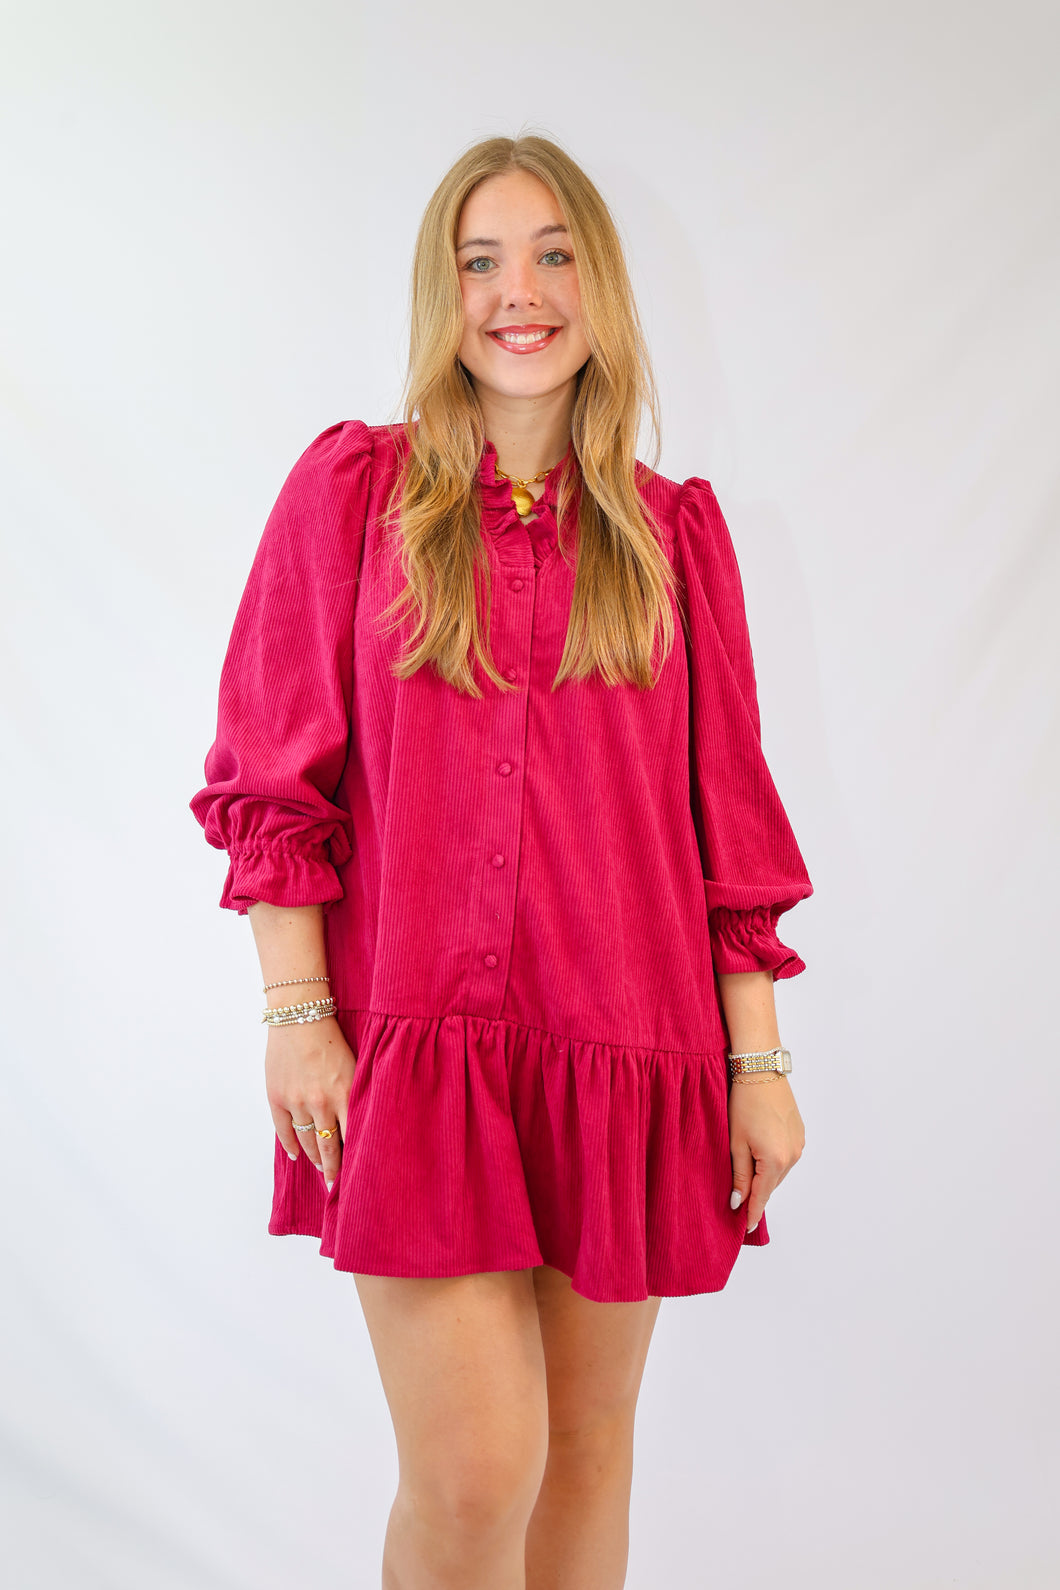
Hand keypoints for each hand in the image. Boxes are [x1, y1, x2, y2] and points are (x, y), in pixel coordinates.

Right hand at [265, 1016, 356, 1188]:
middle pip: (329, 1147)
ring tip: (320, 1168)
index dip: (355, 1159)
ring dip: (314, 1158)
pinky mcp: (277, 1097)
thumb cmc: (332, 1035)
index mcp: (345, 1093)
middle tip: (335, 1186)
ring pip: (307, 1141)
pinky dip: (290, 1146)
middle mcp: (321, 1102)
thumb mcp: (355, 1063)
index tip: (358, 1176)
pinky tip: (297, 1156)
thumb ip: (357, 1093)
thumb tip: (362, 1120)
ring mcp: (297, 1101)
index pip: (353, 1138)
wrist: (300, 1015)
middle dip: (333, 1169)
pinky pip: (284, 1130)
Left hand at [728, 1075, 804, 1231]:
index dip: (753, 1214)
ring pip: (779, 1172)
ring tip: (748, 1183)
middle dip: (757, 1196)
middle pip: (771, 1186)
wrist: (761, 1070)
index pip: (762, 1197)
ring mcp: (798, 1144)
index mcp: (774, 1160)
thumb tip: (739, 1202)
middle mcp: (792, 1155)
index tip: (746, 1229)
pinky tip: (761, 1159)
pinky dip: (773, 1163)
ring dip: (765, 1178)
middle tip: (741, 1208)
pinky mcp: (800, 1133)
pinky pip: (786, 1157)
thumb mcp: (735, 1142)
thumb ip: (740, 1175)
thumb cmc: (743, 1103)